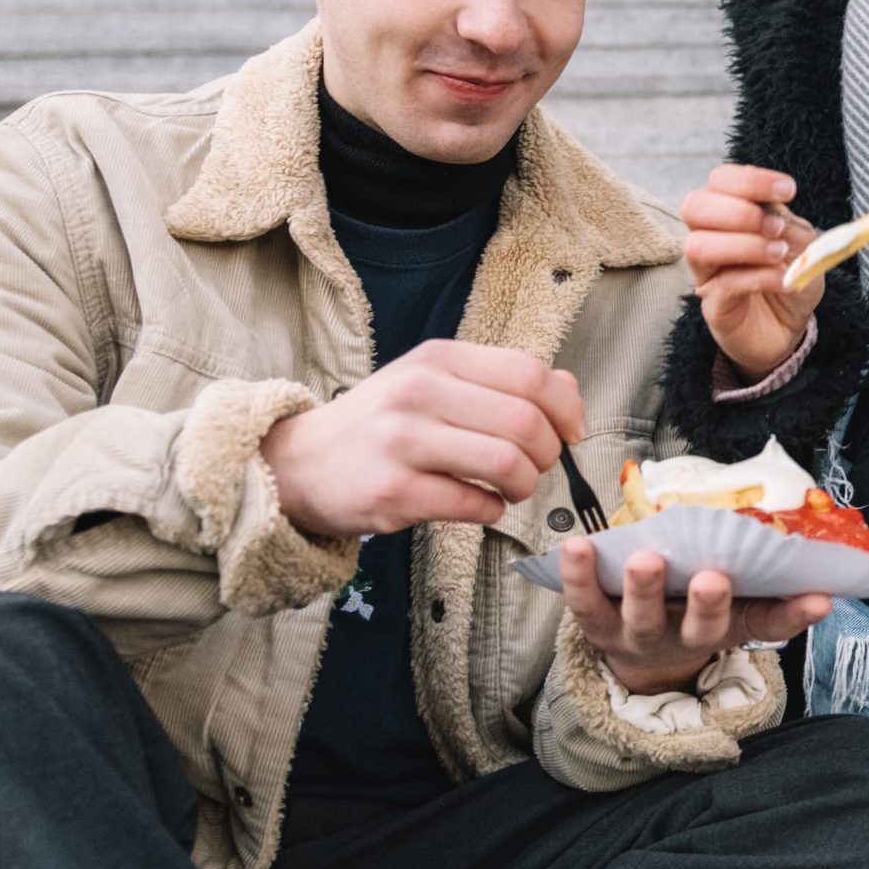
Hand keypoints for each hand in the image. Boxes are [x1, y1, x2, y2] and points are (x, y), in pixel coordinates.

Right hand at [261, 341, 581, 538]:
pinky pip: (473, 504)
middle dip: (548, 455)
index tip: (571, 433)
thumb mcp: (433, 381)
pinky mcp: (392, 492)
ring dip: (524, 485)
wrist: (297, 462)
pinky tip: (480, 505)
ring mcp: (403, 442)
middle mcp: (419, 392)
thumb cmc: (379, 424)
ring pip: (505, 462)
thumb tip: (569, 390)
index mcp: (437, 359)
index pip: (531, 374)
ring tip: (511, 489)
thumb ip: (500, 382)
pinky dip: (491, 510)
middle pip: (525, 423)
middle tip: (537, 468)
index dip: (566, 408)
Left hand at [558, 541, 831, 695]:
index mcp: (720, 632)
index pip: (761, 626)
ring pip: (638, 617)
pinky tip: (577, 546)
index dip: (789, 616)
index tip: (817, 599)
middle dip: (706, 605)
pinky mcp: (595, 622)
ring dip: (643, 588)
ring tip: (646, 559)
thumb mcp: (739, 615)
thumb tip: (826, 595)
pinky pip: (583, 601)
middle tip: (713, 578)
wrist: (639, 657)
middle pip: (695, 629)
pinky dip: (578, 575)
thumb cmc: (696, 617)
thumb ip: (779, 605)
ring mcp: (634, 632)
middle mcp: (678, 638)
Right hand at [681, 164, 821, 381]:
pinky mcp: (714, 306)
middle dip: (738, 210)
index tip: (788, 190)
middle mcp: (709, 238)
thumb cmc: (790, 277)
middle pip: (694, 206)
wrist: (789, 328)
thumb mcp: (803, 245)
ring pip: (699, 246)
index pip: (720, 180)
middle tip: (775, 226)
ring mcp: (707, 273)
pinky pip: (725, 284)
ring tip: (779, 252)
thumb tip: (776, 210)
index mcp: (729, 213)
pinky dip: (760, 276)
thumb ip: (790, 225)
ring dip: (745, 244)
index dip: (751, 180)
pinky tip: (784, 280)